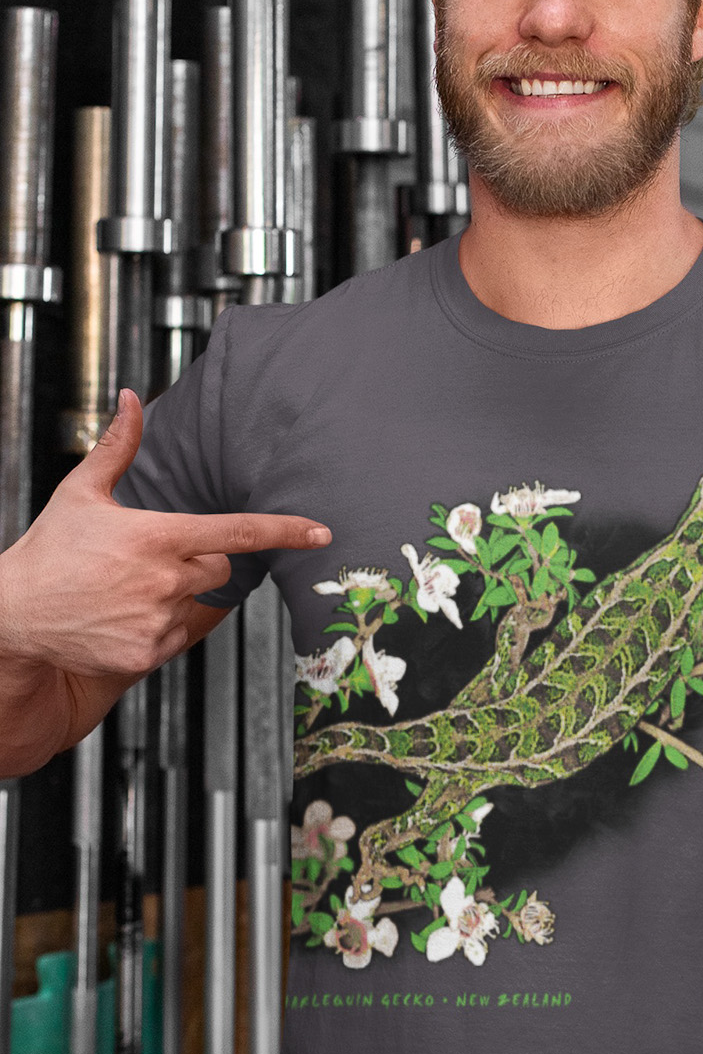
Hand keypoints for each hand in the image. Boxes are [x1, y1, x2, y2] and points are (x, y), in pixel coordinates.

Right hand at [0, 388, 331, 678]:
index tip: (321, 532)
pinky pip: (180, 635)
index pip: (239, 532)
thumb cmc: (48, 551)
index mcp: (157, 536)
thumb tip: (132, 399)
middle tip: (152, 562)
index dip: (286, 531)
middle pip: (222, 568)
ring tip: (129, 590)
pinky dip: (161, 626)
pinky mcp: (148, 654)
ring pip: (202, 603)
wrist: (11, 615)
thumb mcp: (81, 493)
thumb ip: (117, 446)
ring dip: (178, 595)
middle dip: (201, 562)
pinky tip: (125, 616)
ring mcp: (158, 620)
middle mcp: (164, 580)